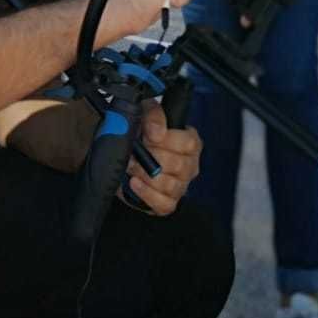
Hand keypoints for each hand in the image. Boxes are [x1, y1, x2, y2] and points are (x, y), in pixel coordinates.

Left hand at [121, 101, 199, 215]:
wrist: (126, 155)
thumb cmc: (142, 133)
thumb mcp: (146, 113)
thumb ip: (153, 115)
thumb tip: (157, 132)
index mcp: (191, 143)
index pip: (189, 143)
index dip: (166, 140)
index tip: (147, 136)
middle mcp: (190, 166)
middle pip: (178, 165)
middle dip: (151, 158)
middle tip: (135, 153)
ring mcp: (181, 186)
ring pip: (170, 185)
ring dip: (145, 175)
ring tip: (131, 166)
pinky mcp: (168, 203)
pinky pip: (163, 204)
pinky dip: (146, 194)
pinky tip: (134, 182)